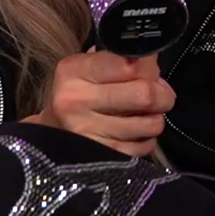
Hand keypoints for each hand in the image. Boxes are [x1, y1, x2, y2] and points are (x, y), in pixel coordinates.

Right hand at [22, 51, 174, 156]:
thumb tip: (153, 61)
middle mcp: (77, 101)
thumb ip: (120, 59)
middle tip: (160, 94)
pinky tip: (134, 133)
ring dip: (156, 118)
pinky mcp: (101, 156)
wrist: (52, 132)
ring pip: (151, 123)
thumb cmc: (78, 92)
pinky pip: (145, 147)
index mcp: (74, 71)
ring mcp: (88, 132)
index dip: (149, 66)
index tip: (150, 70)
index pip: (129, 64)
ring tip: (145, 114)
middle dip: (163, 94)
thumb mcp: (88, 66)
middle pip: (144, 94)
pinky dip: (147, 139)